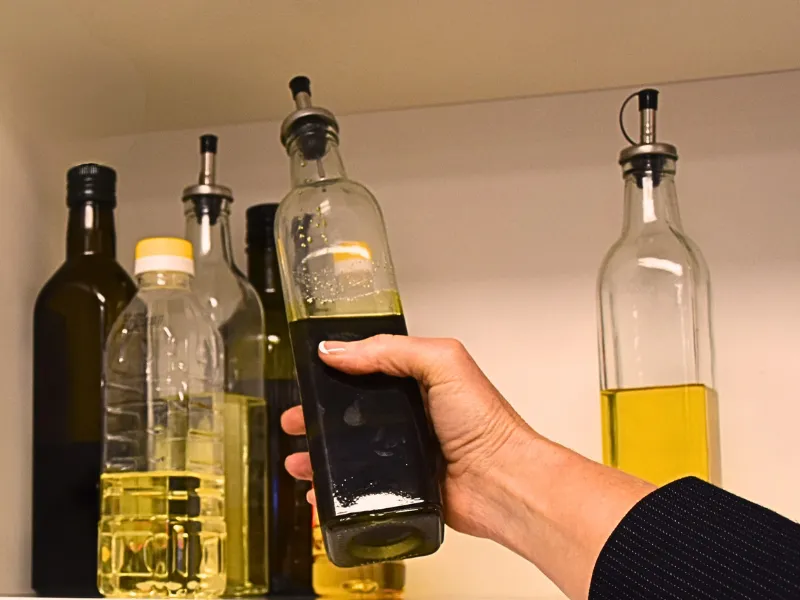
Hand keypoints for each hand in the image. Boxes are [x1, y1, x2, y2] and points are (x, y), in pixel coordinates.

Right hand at [280, 334, 535, 539]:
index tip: (309, 376)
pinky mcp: (402, 486)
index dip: (335, 372)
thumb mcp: (442, 363)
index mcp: (419, 380)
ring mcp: (405, 452)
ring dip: (320, 454)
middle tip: (296, 420)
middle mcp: (410, 415)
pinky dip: (335, 489)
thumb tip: (338, 349)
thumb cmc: (487, 424)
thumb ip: (390, 350)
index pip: (366, 368)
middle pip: (351, 413)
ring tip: (299, 458)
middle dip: (317, 417)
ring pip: (350, 451)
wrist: (502, 483)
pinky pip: (360, 486)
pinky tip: (318, 490)